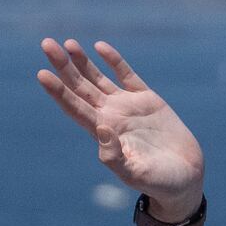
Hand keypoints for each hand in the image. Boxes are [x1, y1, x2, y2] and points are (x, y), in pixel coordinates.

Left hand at [36, 39, 203, 220]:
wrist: (184, 178)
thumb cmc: (158, 182)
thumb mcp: (134, 173)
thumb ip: (114, 156)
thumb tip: (101, 129)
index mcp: (103, 134)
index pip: (74, 108)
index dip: (58, 91)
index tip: (42, 74)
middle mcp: (110, 117)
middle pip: (80, 88)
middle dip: (63, 67)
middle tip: (46, 44)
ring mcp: (127, 107)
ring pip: (98, 79)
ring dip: (81, 62)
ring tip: (66, 43)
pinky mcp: (147, 100)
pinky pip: (126, 75)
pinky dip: (113, 61)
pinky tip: (99, 47)